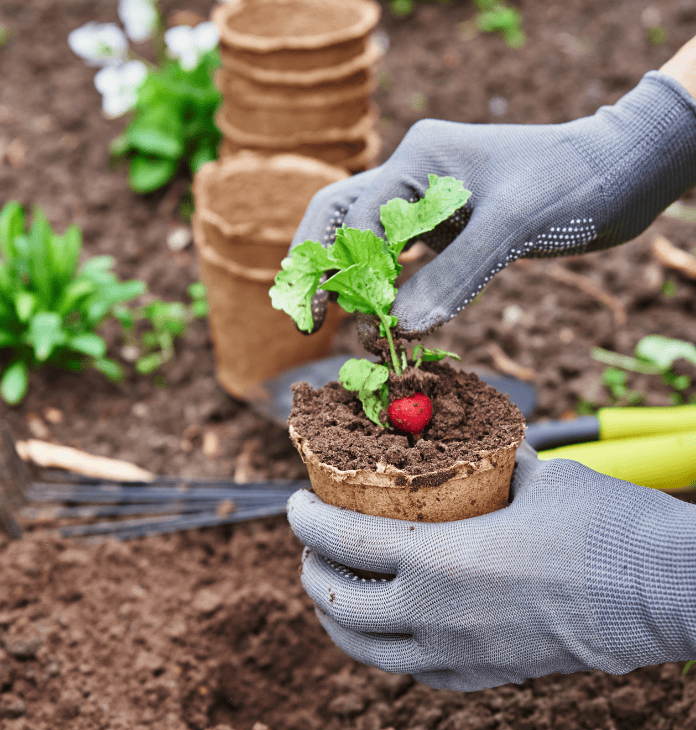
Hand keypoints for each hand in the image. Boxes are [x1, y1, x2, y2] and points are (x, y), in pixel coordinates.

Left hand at [287, 442, 695, 690]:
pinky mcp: (484, 678)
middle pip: (340, 603)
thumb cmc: (603, 527)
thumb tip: (476, 453)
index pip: (344, 541)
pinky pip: (410, 669)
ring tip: (332, 586)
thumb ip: (492, 470)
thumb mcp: (538, 480)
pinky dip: (382, 644)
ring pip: (366, 650)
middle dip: (311, 569)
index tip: (294, 504)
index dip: (306, 521)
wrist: (664, 593)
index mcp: (442, 561)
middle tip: (310, 543)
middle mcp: (437, 618)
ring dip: (336, 616)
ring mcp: (459, 657)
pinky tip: (386, 623)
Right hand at [293, 71, 695, 333]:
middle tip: (307, 319)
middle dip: (317, 265)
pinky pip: (400, 259)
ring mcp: (427, 202)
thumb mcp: (515, 224)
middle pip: (339, 217)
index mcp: (418, 158)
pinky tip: (379, 315)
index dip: (354, 274)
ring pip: (364, 239)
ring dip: (346, 278)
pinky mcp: (446, 229)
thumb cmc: (572, 182)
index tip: (360, 320)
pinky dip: (384, 287)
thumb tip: (399, 328)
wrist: (620, 174)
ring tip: (328, 321)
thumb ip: (455, 274)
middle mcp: (413, 176)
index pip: (361, 221)